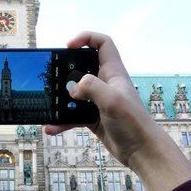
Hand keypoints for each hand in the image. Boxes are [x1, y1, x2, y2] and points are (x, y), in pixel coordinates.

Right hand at [44, 31, 190, 190]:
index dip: (86, 38)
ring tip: (48, 104)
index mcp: (113, 73)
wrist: (142, 152)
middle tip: (53, 78)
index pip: (102, 44)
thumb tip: (72, 89)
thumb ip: (91, 87)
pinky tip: (52, 127)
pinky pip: (73, 115)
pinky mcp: (93, 118)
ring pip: (74, 93)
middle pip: (82, 67)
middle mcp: (105, 84)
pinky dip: (62, 121)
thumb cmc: (134, 123)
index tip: (68, 46)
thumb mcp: (112, 100)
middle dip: (65, 71)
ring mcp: (98, 101)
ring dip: (61, 99)